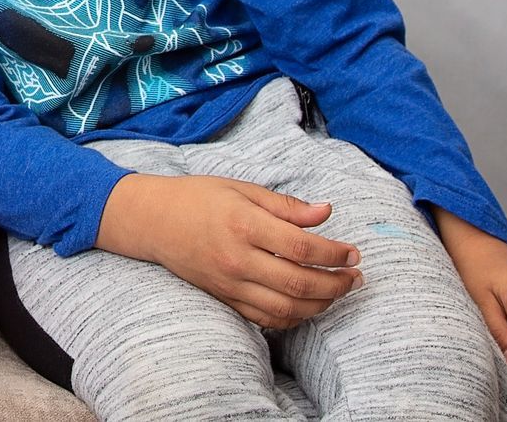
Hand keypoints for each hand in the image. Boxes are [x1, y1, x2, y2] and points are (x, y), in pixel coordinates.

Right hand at [97, 173, 362, 328]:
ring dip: (320, 304)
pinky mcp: (224, 298)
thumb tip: (326, 212)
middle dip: (336, 284)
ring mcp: (230, 283)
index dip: (335, 254)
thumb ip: (285, 205)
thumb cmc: (198, 197)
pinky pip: (265, 318)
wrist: (152, 220)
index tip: (353, 253)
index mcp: (244, 224)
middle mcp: (238, 259)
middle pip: (299, 284)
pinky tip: (307, 305)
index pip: (302, 248)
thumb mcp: (241, 188)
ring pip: (286, 308)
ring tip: (337, 292)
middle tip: (355, 277)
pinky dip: (293, 317)